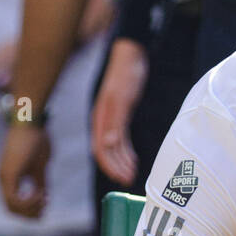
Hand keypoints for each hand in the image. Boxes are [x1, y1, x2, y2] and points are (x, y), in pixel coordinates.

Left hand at [0, 123, 50, 216]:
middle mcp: (2, 179)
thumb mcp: (40, 167)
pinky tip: (40, 196)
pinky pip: (14, 199)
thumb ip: (40, 184)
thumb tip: (44, 197)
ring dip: (30, 209)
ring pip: (12, 207)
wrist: (29, 122)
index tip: (46, 204)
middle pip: (12, 209)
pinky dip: (28, 202)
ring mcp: (4, 177)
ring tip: (44, 201)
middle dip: (30, 214)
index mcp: (8, 178)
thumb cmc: (35, 141)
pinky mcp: (8, 174)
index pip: (13, 204)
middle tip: (45, 210)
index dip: (29, 210)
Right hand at [91, 38, 148, 184]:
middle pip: (107, 152)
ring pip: (114, 148)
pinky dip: (126, 152)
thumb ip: (114, 121)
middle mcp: (103, 122)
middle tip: (131, 180)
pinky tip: (133, 159)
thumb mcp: (121, 98)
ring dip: (123, 162)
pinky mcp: (120, 116)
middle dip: (117, 168)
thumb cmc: (126, 75)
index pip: (101, 150)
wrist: (131, 55)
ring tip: (133, 173)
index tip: (123, 178)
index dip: (111, 167)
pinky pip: (120, 140)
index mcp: (101, 119)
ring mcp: (111, 119)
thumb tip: (108, 144)